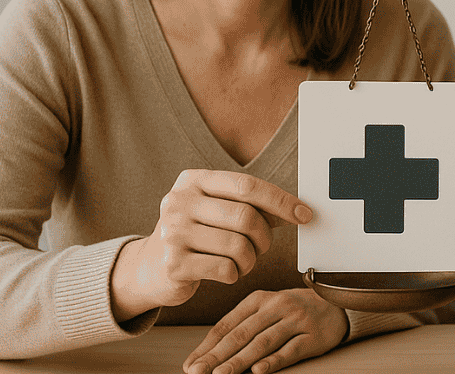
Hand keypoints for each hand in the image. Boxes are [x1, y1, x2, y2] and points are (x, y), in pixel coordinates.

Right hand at [110, 170, 313, 321]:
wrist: (150, 267)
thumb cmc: (197, 234)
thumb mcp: (218, 210)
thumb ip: (254, 206)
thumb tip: (300, 210)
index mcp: (193, 180)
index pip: (247, 185)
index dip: (280, 201)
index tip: (304, 215)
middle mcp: (179, 202)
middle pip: (245, 217)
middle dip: (264, 237)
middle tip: (262, 246)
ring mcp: (172, 233)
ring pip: (238, 246)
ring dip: (251, 259)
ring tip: (243, 260)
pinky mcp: (173, 263)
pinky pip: (225, 269)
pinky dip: (235, 274)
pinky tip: (227, 272)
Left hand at [182, 288, 348, 373]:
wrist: (336, 304)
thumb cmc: (294, 310)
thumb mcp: (267, 309)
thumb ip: (242, 325)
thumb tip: (209, 352)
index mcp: (259, 299)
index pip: (227, 324)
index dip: (207, 346)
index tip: (191, 364)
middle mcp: (277, 307)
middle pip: (242, 333)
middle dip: (217, 356)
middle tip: (198, 372)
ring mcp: (296, 320)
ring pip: (263, 342)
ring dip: (240, 360)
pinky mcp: (313, 336)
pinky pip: (290, 350)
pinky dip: (273, 361)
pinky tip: (258, 371)